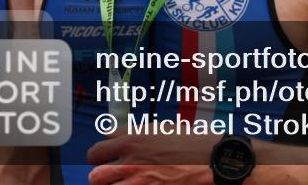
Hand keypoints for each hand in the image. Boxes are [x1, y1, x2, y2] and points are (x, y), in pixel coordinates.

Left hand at [86, 132, 214, 184]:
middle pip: (95, 173)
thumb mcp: (161, 128)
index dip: (101, 155)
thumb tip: (116, 137)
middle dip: (100, 175)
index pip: (97, 149)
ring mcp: (138, 181)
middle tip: (109, 175)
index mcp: (133, 140)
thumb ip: (135, 133)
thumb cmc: (191, 141)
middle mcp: (131, 161)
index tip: (106, 157)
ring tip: (122, 182)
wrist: (212, 159)